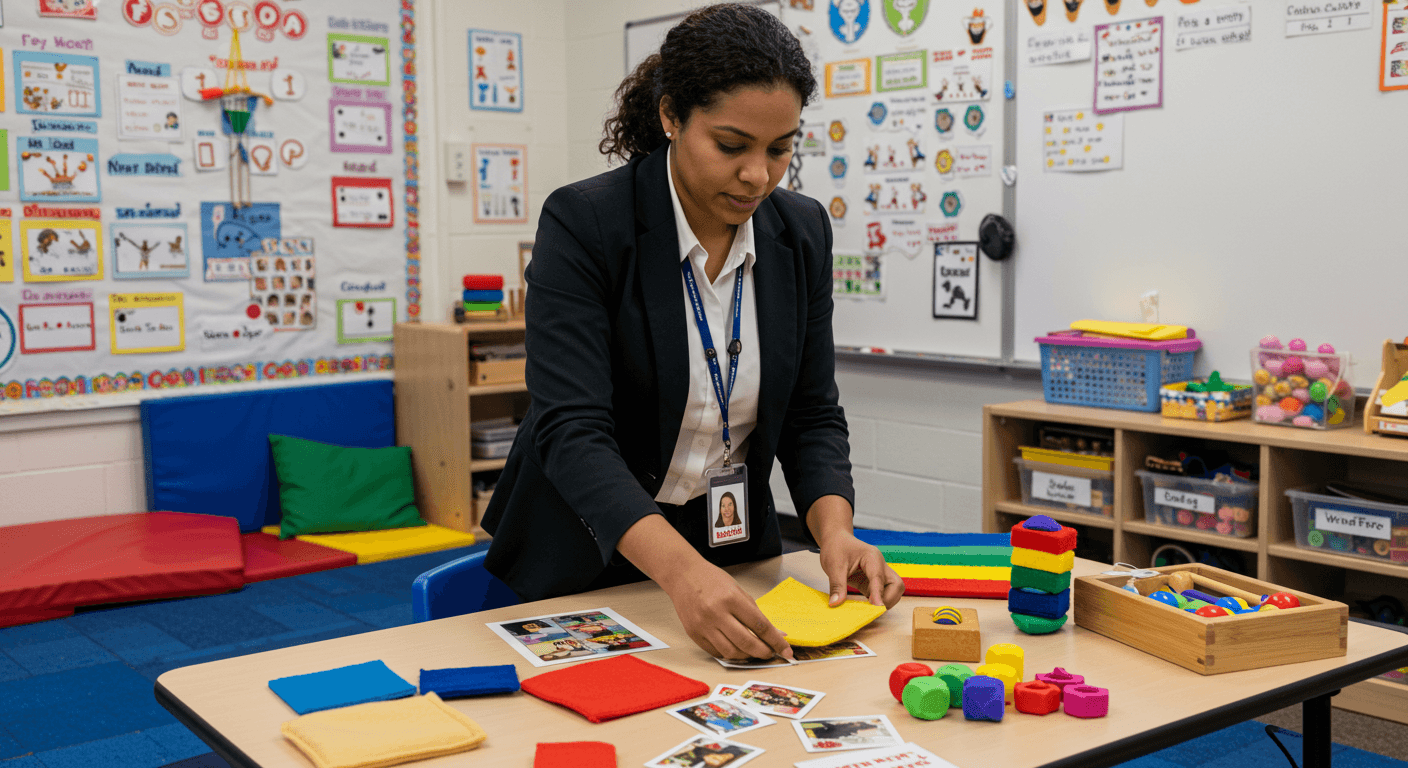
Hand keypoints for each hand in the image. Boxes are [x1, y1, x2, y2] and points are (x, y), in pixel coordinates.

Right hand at [662, 559, 793, 661]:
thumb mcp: (738, 590)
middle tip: (770, 653)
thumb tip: (776, 633)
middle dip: (763, 652)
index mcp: (731, 599)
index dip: (776, 641)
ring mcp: (703, 625)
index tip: (786, 650)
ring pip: (731, 652)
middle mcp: (716, 613)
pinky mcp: (693, 634)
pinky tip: (735, 648)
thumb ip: (756, 613)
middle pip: (746, 642)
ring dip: (746, 655)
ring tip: (752, 651)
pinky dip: (729, 654)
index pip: (760, 625)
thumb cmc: (712, 580)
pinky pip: (715, 652)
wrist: (683, 575)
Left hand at [819, 532, 904, 608]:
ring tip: (866, 608)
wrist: (836, 540)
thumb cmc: (836, 548)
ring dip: (884, 601)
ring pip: (894, 591)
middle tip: (871, 608)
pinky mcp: (873, 583)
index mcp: (872, 557)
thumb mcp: (833, 566)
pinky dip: (876, 602)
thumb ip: (837, 585)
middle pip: (897, 585)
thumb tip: (836, 604)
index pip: (879, 577)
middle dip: (888, 599)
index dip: (879, 594)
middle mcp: (880, 566)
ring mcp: (879, 575)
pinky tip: (864, 608)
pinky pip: (882, 595)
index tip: (877, 607)